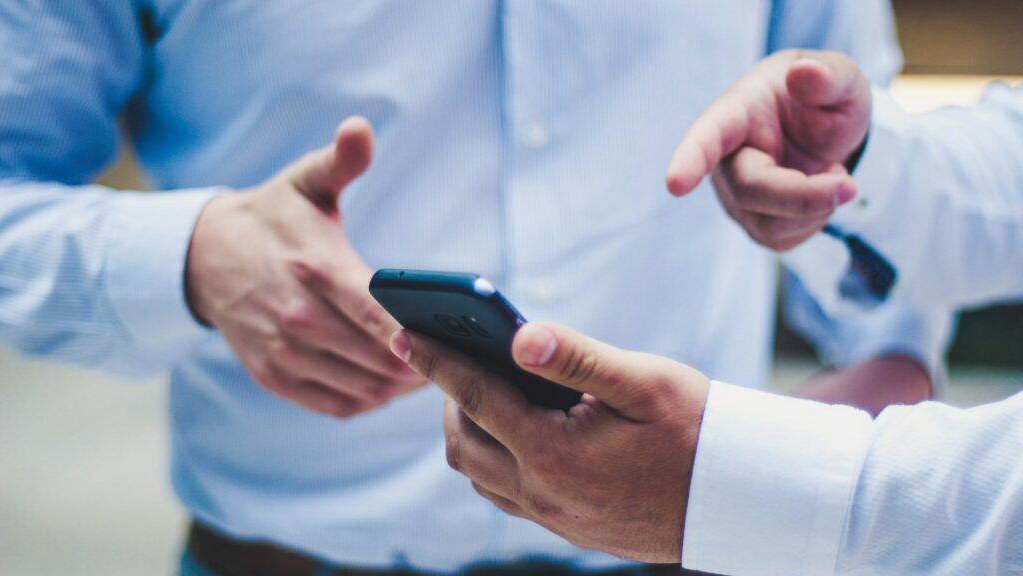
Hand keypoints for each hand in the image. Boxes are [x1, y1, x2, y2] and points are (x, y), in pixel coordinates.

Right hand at [186, 117, 426, 417]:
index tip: (453, 340)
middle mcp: (297, 316)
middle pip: (378, 359)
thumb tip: (360, 128)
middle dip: (423, 364)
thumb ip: (340, 160)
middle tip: (457, 359)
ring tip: (431, 372)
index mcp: (315, 268)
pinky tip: (389, 386)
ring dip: (401, 387)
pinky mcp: (273, 375)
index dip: (418, 335)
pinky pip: (336, 405)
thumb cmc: (273, 217)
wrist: (204, 257)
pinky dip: (370, 401)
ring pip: (363, 388)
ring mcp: (283, 351)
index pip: (378, 314)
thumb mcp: (305, 181)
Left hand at [390, 323, 709, 562]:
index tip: (403, 333)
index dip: (436, 362)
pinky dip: (493, 458)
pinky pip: (504, 493)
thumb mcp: (642, 381)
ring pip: (479, 474)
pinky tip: (514, 430)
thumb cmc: (696, 430)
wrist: (737, 498)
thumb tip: (519, 335)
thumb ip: (576, 357)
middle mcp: (542, 492)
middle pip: (463, 444)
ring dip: (468, 431)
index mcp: (554, 452)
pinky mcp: (565, 527)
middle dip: (447, 398)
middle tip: (454, 357)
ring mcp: (552, 516)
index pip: (475, 398)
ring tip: (481, 390)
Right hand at [666, 50, 871, 250]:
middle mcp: (725, 158)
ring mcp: (735, 195)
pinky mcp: (753, 223)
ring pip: (767, 224)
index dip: (690, 159)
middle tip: (848, 186)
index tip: (675, 184)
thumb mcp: (841, 79)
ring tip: (834, 174)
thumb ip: (828, 76)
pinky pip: (782, 239)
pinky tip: (819, 193)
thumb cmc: (824, 99)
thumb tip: (804, 74)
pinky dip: (815, 221)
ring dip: (816, 208)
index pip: (707, 136)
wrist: (827, 132)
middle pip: (750, 190)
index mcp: (737, 113)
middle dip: (803, 196)